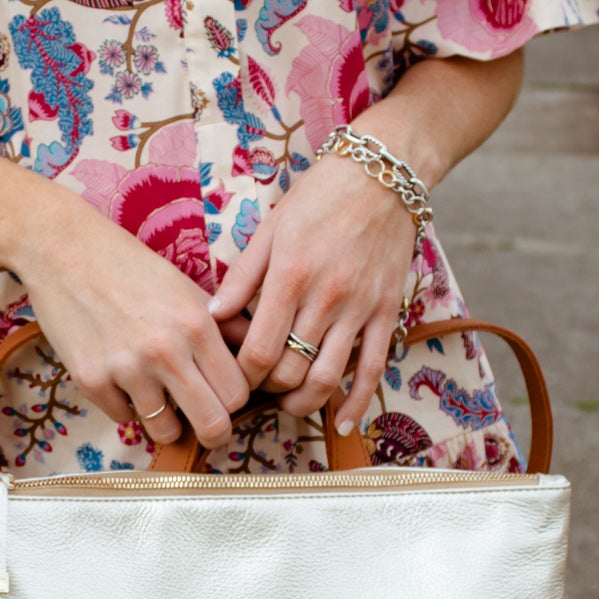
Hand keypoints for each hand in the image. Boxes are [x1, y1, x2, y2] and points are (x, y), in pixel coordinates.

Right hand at [15, 200, 249, 447]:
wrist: (65, 251)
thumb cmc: (132, 268)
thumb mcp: (188, 289)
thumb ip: (227, 327)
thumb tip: (260, 360)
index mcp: (196, 325)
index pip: (238, 393)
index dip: (235, 400)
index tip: (224, 397)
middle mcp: (165, 350)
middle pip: (212, 424)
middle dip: (213, 432)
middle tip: (206, 425)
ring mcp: (125, 368)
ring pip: (165, 431)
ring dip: (167, 421)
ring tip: (161, 398)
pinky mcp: (91, 380)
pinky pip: (124, 418)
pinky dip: (127, 406)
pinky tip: (123, 380)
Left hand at [207, 153, 417, 435]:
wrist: (382, 175)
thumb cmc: (319, 197)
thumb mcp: (269, 229)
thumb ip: (241, 278)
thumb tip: (211, 318)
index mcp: (290, 277)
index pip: (260, 351)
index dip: (243, 376)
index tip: (235, 378)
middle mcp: (325, 298)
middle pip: (290, 371)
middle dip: (269, 390)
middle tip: (258, 390)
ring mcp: (359, 309)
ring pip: (328, 378)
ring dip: (304, 403)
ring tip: (288, 405)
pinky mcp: (386, 312)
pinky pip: (373, 368)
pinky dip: (358, 402)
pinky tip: (344, 424)